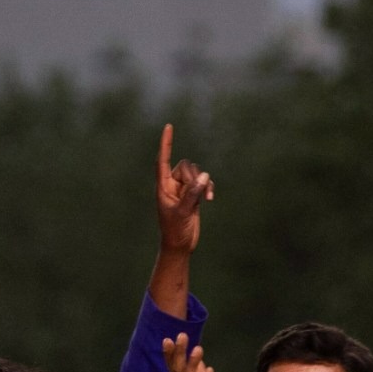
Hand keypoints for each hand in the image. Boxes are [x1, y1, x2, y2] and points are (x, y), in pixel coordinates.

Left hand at [154, 123, 212, 255]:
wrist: (179, 245)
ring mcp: (183, 190)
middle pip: (185, 167)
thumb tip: (203, 176)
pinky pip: (203, 182)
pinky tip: (210, 198)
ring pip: (195, 173)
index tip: (168, 126)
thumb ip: (192, 193)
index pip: (163, 160)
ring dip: (203, 183)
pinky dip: (208, 187)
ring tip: (206, 198)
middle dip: (194, 177)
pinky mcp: (193, 195)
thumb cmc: (175, 231)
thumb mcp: (183, 212)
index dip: (166, 143)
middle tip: (196, 194)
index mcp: (162, 187)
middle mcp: (171, 185)